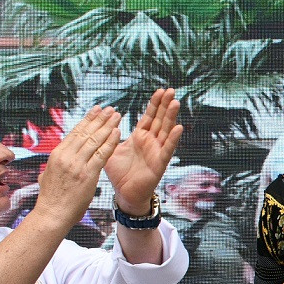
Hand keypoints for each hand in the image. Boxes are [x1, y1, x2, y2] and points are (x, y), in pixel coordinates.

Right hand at [33, 106, 123, 225]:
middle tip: (110, 109)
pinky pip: (102, 154)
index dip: (88, 120)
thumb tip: (57, 158)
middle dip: (100, 119)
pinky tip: (118, 132)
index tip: (96, 110)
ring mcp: (77, 164)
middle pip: (86, 132)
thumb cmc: (51, 198)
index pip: (75, 133)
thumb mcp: (48, 175)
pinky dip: (110, 142)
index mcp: (57, 154)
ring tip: (117, 115)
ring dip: (107, 126)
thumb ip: (56, 164)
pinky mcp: (87, 174)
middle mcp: (66, 156)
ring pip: (95, 140)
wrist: (52, 214)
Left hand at [103, 88, 182, 212]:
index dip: (154, 104)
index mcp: (139, 137)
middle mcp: (151, 142)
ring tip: (175, 102)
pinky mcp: (159, 163)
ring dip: (171, 117)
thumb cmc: (118, 173)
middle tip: (171, 90)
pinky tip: (178, 128)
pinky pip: (167, 149)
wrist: (124, 193)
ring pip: (166, 131)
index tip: (160, 90)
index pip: (149, 116)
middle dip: (165, 105)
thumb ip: (109, 136)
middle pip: (160, 119)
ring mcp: (157, 151)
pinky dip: (173, 139)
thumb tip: (105, 120)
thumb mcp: (110, 150)